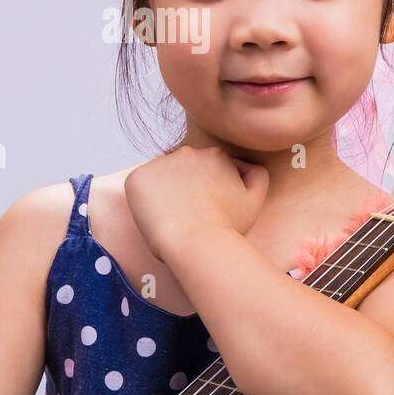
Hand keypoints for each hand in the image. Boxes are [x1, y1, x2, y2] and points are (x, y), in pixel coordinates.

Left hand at [125, 145, 268, 262]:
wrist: (198, 242)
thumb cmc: (227, 226)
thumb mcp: (255, 197)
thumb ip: (256, 173)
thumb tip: (241, 163)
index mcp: (215, 154)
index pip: (206, 167)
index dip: (206, 187)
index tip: (207, 206)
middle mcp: (188, 151)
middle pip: (182, 168)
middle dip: (184, 185)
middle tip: (190, 213)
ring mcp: (160, 163)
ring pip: (161, 176)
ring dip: (164, 190)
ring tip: (174, 216)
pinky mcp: (138, 177)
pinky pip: (140, 185)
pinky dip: (145, 199)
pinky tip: (158, 216)